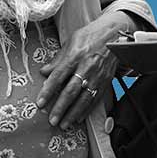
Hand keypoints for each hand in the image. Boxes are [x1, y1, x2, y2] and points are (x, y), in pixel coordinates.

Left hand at [37, 10, 134, 129]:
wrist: (115, 34)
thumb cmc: (91, 35)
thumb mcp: (71, 42)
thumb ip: (57, 59)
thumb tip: (44, 72)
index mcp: (75, 56)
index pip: (58, 77)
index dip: (48, 91)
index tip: (41, 103)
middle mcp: (86, 67)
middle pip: (71, 91)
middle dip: (61, 107)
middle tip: (52, 120)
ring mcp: (97, 76)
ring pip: (84, 98)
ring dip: (73, 113)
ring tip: (64, 124)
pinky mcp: (106, 80)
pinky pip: (95, 98)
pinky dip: (87, 110)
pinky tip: (80, 118)